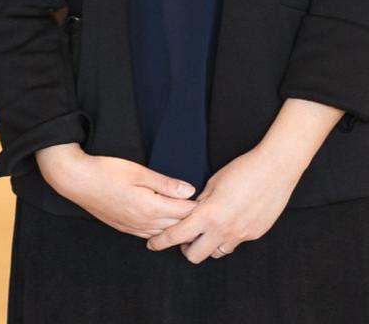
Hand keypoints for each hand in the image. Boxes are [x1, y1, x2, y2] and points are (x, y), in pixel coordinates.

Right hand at [35, 142, 196, 237]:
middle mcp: (144, 222)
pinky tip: (164, 226)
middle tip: (207, 214)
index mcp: (151, 207)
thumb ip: (165, 183)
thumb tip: (189, 190)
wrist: (74, 179)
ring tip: (190, 223)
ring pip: (164, 234)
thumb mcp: (137, 171)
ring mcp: (133, 227)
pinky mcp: (123, 227)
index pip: (185, 212)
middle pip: (178, 227)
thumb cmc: (104, 171)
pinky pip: (149, 235)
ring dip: (177, 229)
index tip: (212, 202)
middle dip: (192, 221)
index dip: (199, 207)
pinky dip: (161, 232)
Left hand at [146, 144, 303, 262]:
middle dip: (185, 249)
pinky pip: (234, 243)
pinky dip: (226, 238)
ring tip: (205, 231)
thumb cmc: (242, 171)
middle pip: (195, 255)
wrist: (275, 171)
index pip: (177, 235)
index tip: (152, 244)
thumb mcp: (212, 183)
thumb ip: (198, 202)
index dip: (161, 242)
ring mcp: (241, 235)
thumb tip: (188, 212)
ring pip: (216, 253)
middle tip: (184, 238)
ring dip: (207, 246)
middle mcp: (224, 230)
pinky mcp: (255, 234)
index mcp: (208, 215)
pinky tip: (227, 223)